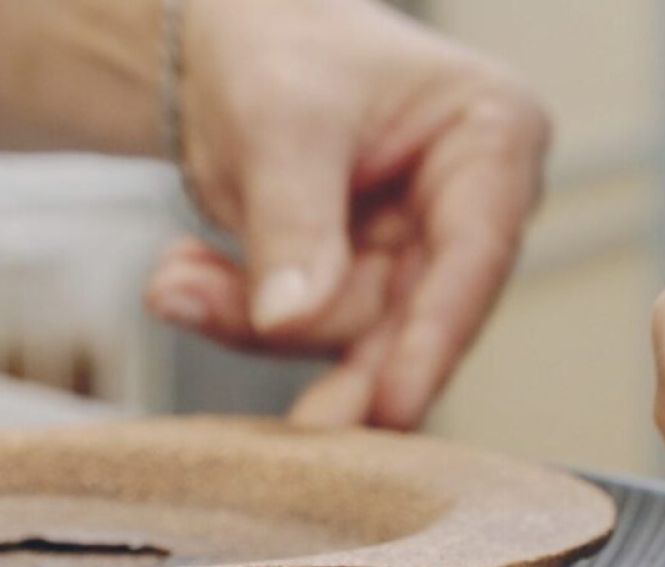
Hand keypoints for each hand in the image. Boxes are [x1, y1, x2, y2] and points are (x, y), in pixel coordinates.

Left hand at [144, 0, 548, 428]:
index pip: (475, 253)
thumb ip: (294, 224)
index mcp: (491, 137)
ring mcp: (404, 249)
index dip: (434, 337)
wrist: (223, 46)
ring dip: (247, 316)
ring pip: (339, 331)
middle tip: (289, 422)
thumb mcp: (283, 125)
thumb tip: (293, 320)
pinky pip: (292, 324)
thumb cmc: (278, 49)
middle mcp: (461, 206)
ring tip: (173, 283)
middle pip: (406, 310)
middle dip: (316, 338)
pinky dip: (230, 310)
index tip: (394, 405)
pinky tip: (177, 279)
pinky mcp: (346, 280)